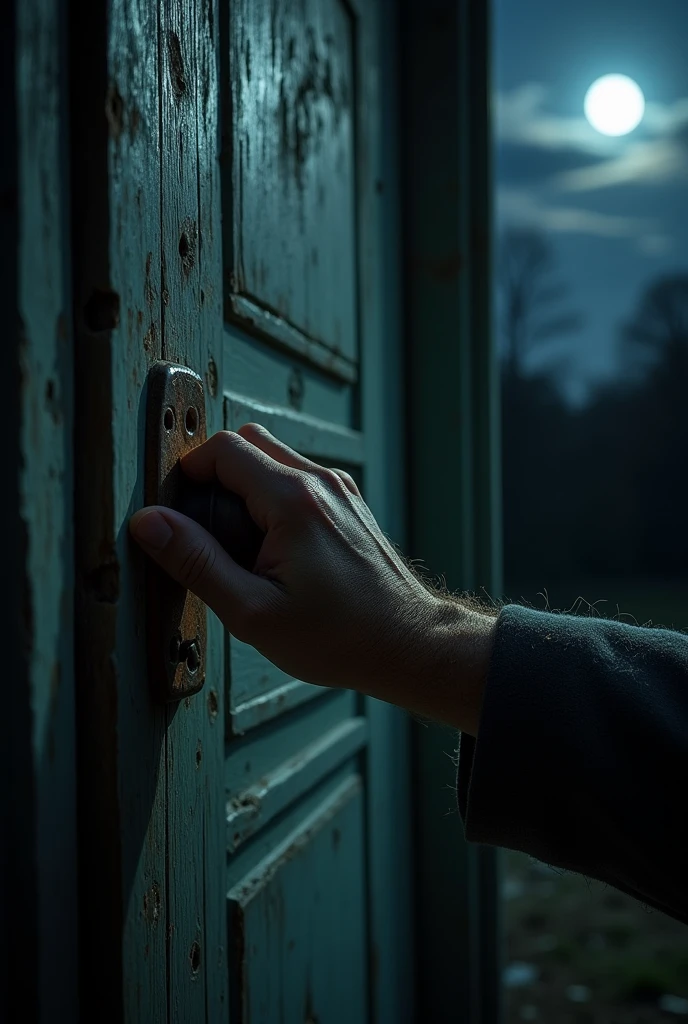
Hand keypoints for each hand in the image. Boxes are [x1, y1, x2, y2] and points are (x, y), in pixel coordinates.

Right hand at [129, 424, 495, 730]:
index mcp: (293, 501)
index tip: (177, 512)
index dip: (188, 473)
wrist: (407, 644)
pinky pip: (297, 477)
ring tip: (238, 543)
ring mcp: (340, 489)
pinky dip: (271, 496)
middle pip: (248, 440)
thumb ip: (196, 562)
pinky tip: (270, 546)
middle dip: (214, 473)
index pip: (222, 449)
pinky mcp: (349, 503)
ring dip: (244, 484)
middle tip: (204, 526)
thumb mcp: (252, 612)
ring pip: (274, 456)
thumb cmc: (338, 637)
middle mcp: (320, 482)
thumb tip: (150, 523)